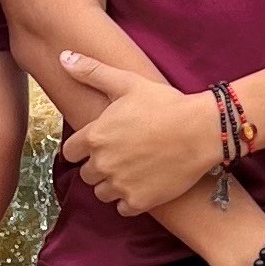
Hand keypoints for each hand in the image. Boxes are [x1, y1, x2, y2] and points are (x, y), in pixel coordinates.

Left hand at [56, 53, 225, 214]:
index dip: (83, 149)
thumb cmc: (165, 104)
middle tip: (123, 155)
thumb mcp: (127, 82)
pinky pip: (122, 209)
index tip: (99, 145)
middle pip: (86, 175)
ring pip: (103, 193)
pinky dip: (130, 200)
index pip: (70, 153)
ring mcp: (120, 185)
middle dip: (100, 166)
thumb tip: (63, 57)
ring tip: (134, 170)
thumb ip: (92, 72)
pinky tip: (144, 185)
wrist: (201, 131)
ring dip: (113, 185)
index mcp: (95, 136)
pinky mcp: (138, 202)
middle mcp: (102, 163)